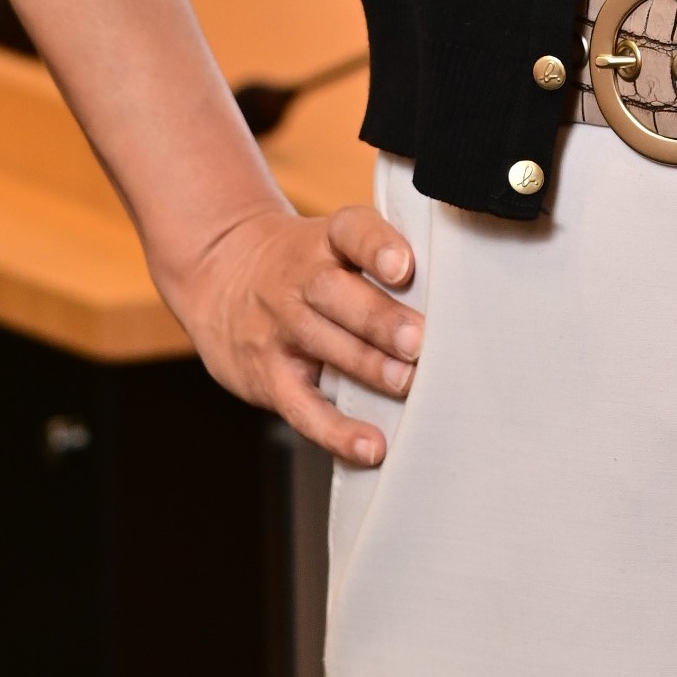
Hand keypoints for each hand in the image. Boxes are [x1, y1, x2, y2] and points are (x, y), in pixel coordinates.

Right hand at [163, 200, 420, 466]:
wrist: (218, 274)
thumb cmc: (303, 265)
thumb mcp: (331, 243)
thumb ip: (383, 261)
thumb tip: (457, 295)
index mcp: (325, 240)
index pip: (351, 231)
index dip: (376, 246)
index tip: (403, 265)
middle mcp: (298, 278)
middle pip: (333, 292)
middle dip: (379, 318)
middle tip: (418, 340)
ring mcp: (278, 327)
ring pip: (320, 343)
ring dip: (367, 366)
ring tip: (407, 383)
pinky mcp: (266, 376)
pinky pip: (301, 405)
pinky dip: (336, 430)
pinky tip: (370, 445)